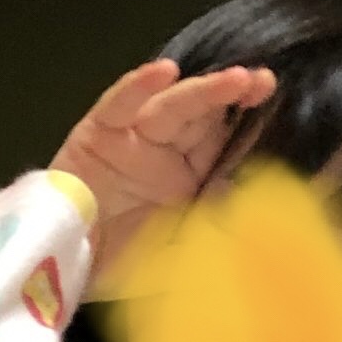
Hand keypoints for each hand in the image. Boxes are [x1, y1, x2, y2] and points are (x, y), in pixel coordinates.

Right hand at [52, 58, 276, 285]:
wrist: (65, 269)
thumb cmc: (121, 266)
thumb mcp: (181, 253)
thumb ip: (212, 231)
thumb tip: (244, 205)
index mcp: (188, 175)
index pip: (223, 139)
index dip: (248, 123)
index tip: (276, 111)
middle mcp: (164, 151)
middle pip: (202, 114)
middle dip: (232, 95)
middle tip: (263, 83)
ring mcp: (132, 138)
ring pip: (170, 105)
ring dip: (202, 90)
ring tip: (235, 80)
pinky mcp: (98, 133)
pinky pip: (119, 104)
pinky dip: (139, 87)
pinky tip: (164, 73)